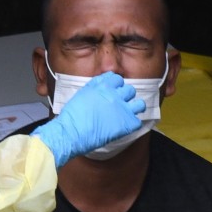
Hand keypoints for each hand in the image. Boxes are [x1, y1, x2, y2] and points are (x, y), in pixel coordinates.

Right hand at [31, 71, 145, 166]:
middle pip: (130, 90)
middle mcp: (115, 95)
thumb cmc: (72, 116)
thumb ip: (95, 87)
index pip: (118, 79)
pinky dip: (131, 125)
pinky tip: (123, 127)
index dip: (116, 86)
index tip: (113, 92)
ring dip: (135, 108)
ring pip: (139, 104)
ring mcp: (122, 109)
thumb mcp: (82, 93)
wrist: (71, 133)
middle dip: (125, 96)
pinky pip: (137, 122)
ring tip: (128, 113)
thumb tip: (102, 84)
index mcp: (103, 86)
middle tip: (118, 104)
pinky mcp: (126, 124)